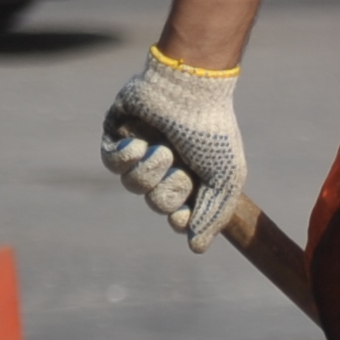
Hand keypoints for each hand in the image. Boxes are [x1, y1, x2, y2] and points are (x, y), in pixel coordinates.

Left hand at [102, 49, 245, 250]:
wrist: (188, 91)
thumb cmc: (212, 133)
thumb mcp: (226, 179)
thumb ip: (214, 215)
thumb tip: (196, 248)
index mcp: (194, 180)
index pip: (179, 217)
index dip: (179, 219)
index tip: (183, 214)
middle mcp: (167, 169)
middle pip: (156, 203)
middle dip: (168, 189)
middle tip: (180, 168)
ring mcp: (142, 154)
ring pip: (133, 185)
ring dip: (148, 171)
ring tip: (160, 148)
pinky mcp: (118, 138)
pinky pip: (112, 163)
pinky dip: (125, 156)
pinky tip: (139, 143)